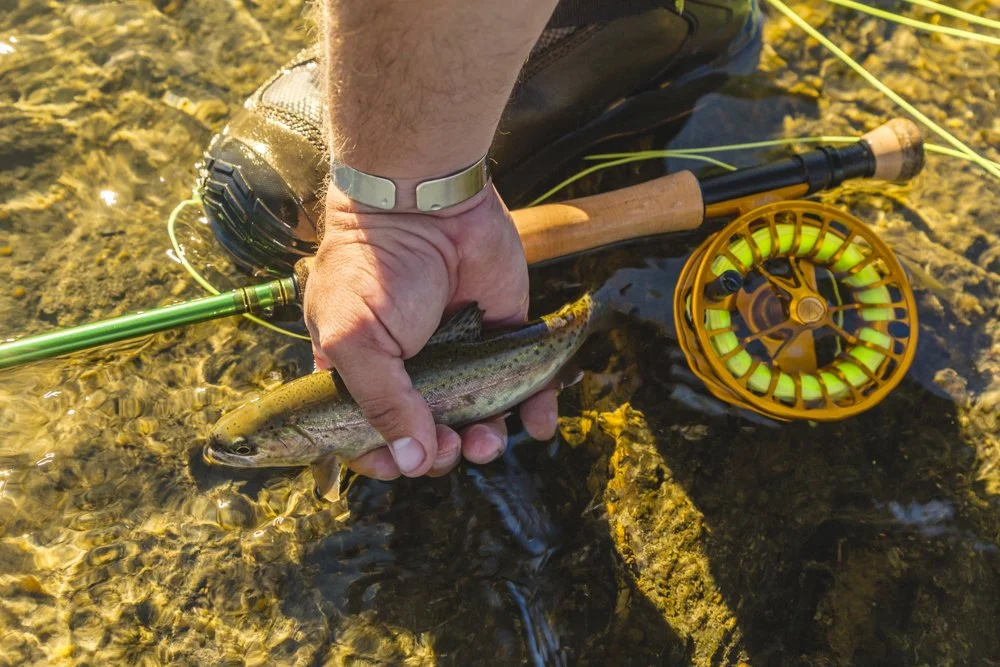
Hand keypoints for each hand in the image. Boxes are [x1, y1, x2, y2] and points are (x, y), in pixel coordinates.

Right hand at [303, 184, 558, 479]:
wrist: (429, 203)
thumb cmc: (376, 269)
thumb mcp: (356, 338)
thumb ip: (382, 402)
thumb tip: (411, 461)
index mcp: (362, 370)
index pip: (368, 432)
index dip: (384, 457)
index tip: (400, 466)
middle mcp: (411, 368)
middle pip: (428, 433)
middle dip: (441, 452)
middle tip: (450, 446)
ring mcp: (459, 355)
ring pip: (477, 417)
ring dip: (485, 441)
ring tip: (487, 440)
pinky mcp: (503, 337)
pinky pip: (523, 386)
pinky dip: (534, 410)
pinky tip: (537, 425)